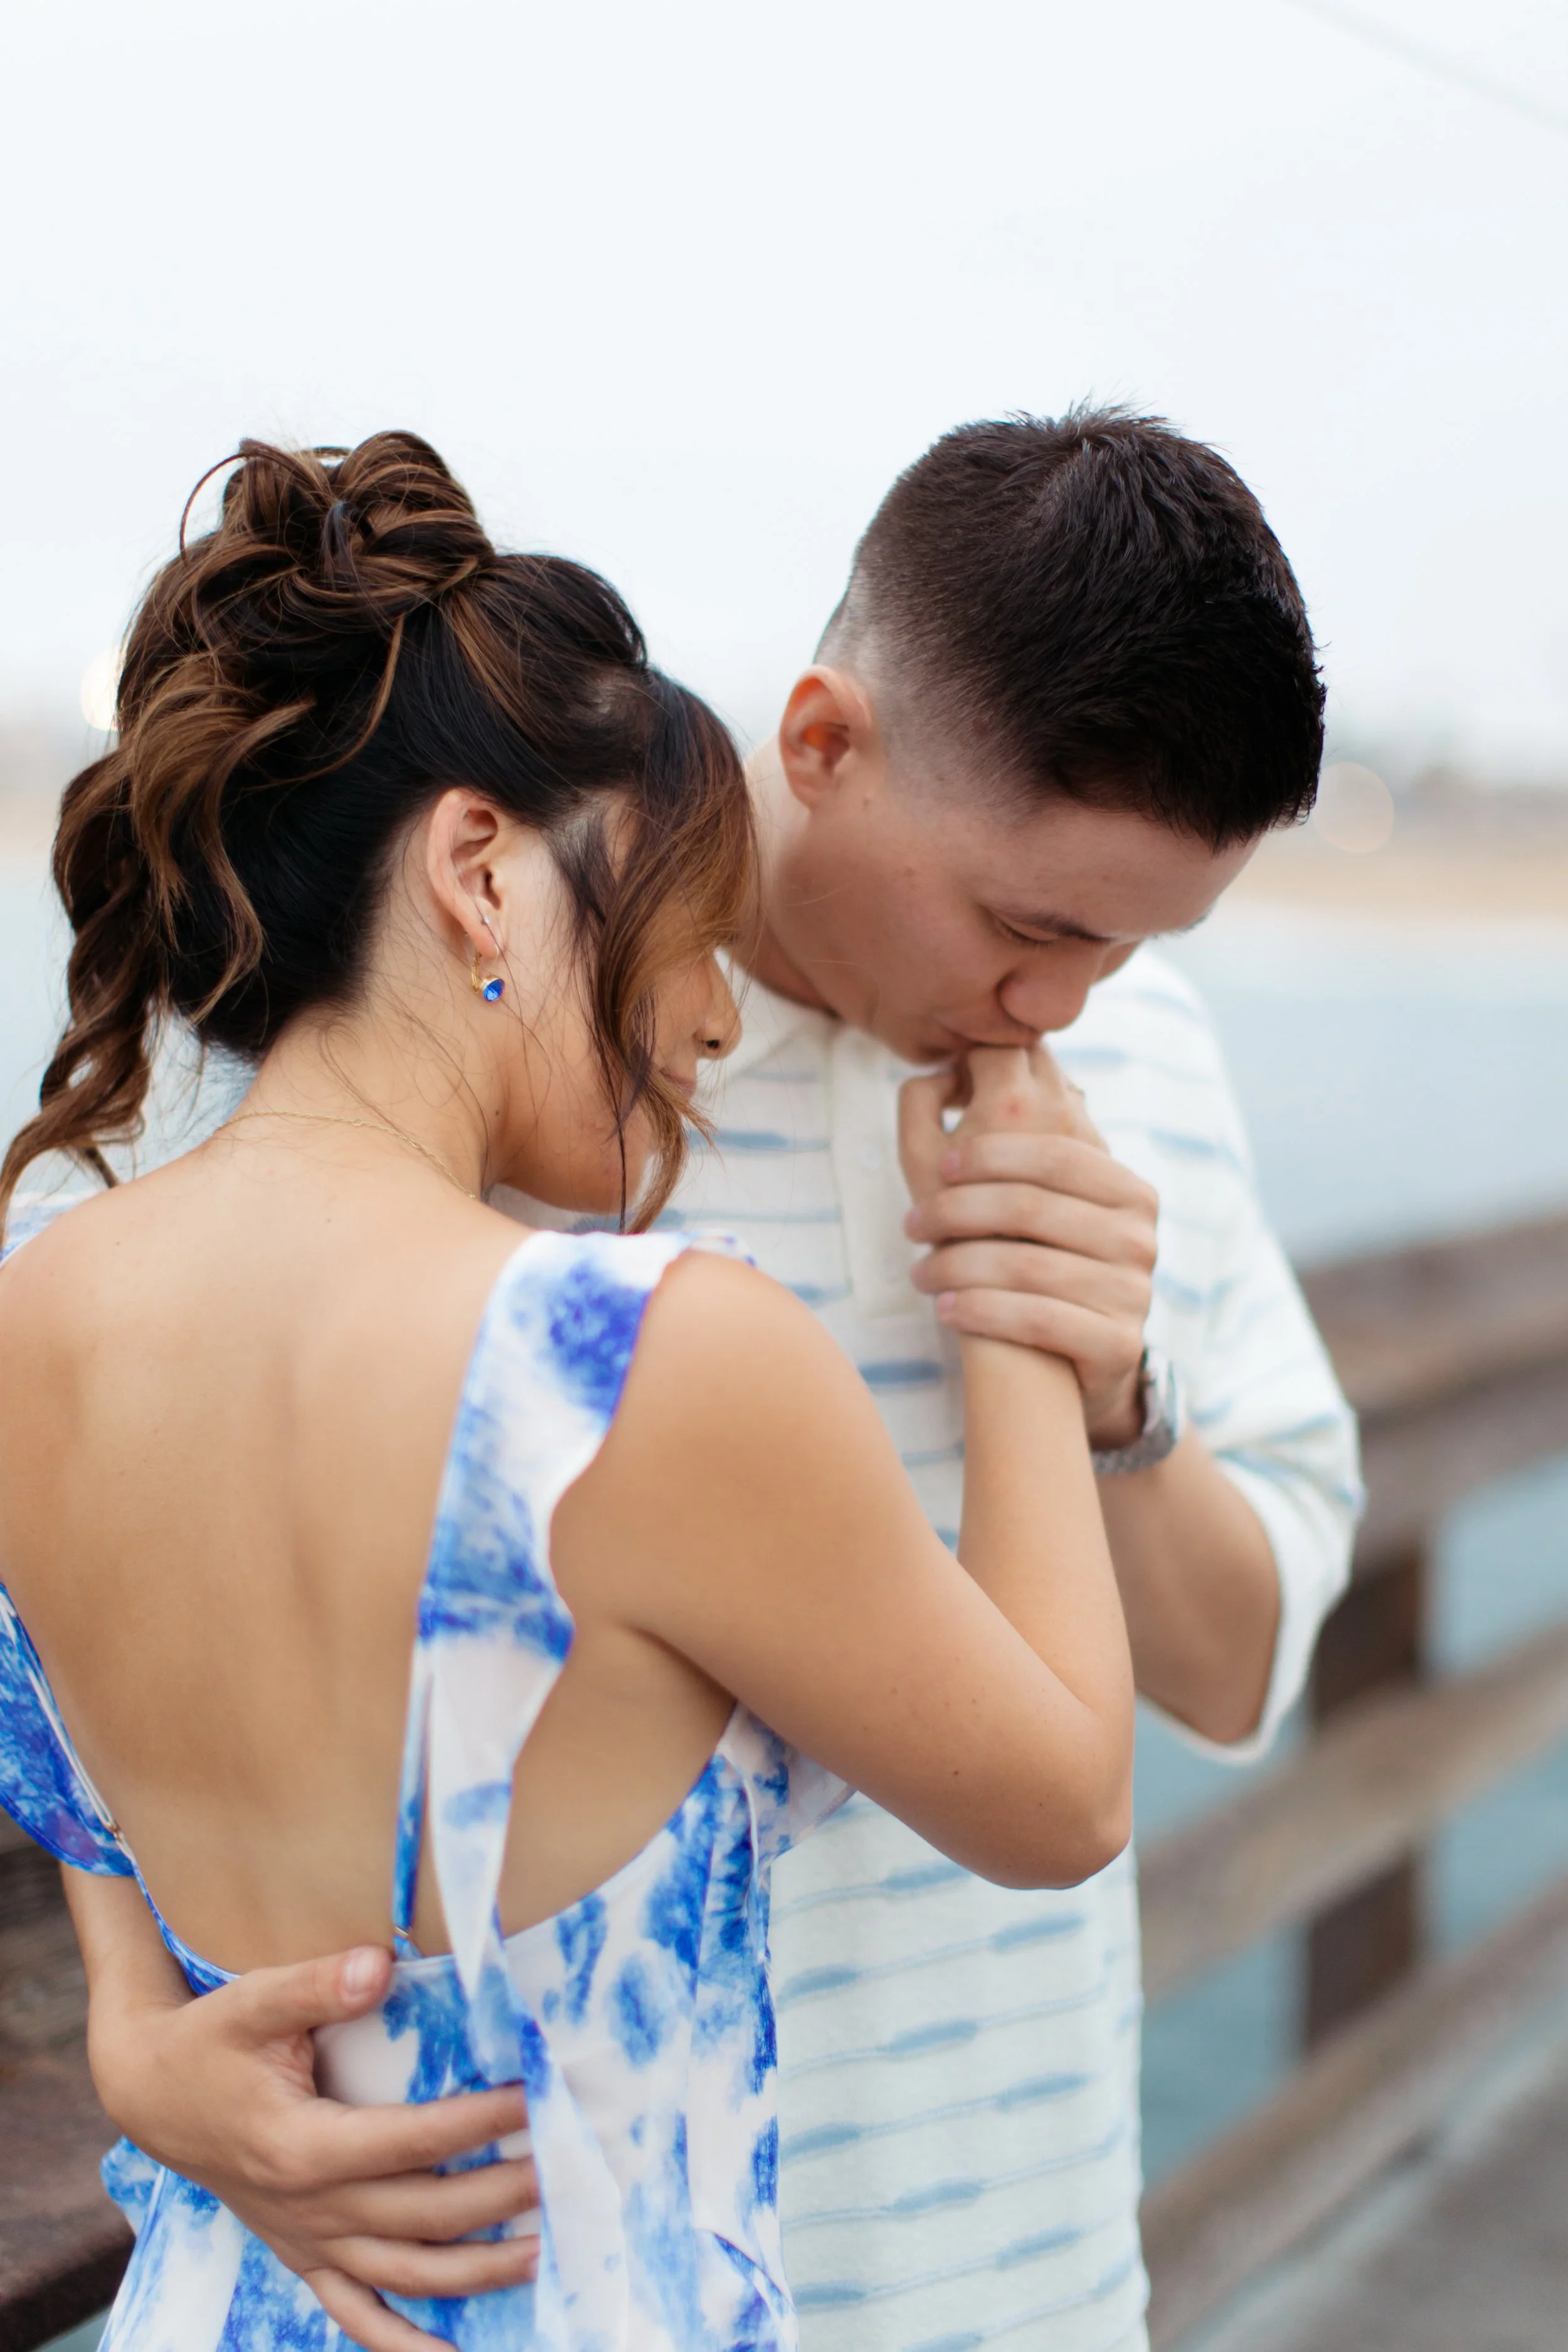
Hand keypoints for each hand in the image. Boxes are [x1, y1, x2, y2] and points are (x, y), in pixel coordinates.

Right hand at [88, 1942, 537, 2351]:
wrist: (151, 2094)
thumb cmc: (211, 2040)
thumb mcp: (252, 2000)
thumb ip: (317, 1983)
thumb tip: (379, 1965)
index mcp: (303, 2146)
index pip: (413, 2141)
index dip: (478, 2123)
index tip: (535, 2099)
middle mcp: (310, 2206)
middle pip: (424, 2212)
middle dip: (501, 2194)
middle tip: (566, 2170)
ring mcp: (307, 2240)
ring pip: (404, 2273)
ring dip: (476, 2271)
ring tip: (544, 2253)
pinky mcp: (302, 2256)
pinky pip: (354, 2315)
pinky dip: (402, 2344)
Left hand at [899, 1044, 1157, 1448]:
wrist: (1072, 1362)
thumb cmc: (1035, 1264)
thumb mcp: (1029, 1198)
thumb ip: (1001, 1131)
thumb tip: (953, 1066)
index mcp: (1125, 1187)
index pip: (1053, 1154)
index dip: (990, 1153)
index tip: (939, 1165)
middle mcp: (1139, 1235)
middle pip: (1032, 1208)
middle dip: (958, 1212)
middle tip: (911, 1224)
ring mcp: (1134, 1291)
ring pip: (1027, 1266)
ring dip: (956, 1267)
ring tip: (918, 1274)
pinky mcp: (1118, 1345)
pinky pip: (1037, 1320)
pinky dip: (981, 1311)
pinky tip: (945, 1310)